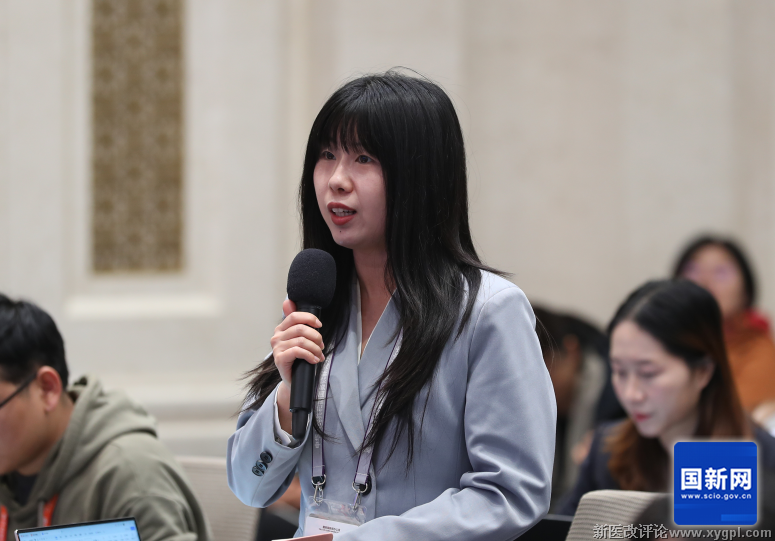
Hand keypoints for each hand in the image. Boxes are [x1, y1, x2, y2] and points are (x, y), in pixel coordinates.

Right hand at [273, 300, 324, 433]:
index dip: (309, 318)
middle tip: (322, 345)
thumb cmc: (297, 358)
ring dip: (315, 348)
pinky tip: (314, 360)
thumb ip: (296, 322)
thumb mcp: (298, 339)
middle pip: (300, 328)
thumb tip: (288, 301)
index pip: (294, 316)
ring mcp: (277, 348)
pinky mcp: (279, 359)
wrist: (293, 379)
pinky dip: (310, 355)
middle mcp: (276, 337)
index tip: (319, 325)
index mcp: (281, 329)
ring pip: (301, 340)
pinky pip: (298, 351)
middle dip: (316, 336)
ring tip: (320, 355)